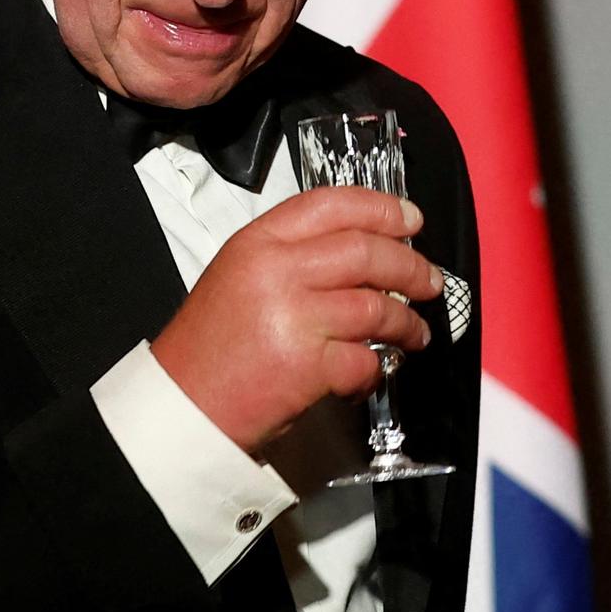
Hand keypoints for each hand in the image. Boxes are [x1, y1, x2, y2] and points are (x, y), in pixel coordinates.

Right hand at [148, 184, 438, 453]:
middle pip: (365, 251)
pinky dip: (375, 370)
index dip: (381, 209)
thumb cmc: (211, 349)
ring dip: (405, 322)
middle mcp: (275, 271)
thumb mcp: (239, 278)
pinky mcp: (307, 365)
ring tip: (414, 333)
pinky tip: (368, 374)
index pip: (331, 205)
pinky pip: (365, 359)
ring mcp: (292, 317)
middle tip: (429, 281)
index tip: (411, 220)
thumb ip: (293, 258)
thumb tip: (364, 253)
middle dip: (410, 267)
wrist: (181, 407)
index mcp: (257, 243)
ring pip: (376, 306)